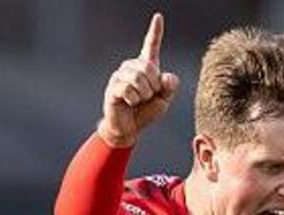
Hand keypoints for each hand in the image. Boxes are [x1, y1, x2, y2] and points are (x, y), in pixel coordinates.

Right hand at [98, 12, 179, 147]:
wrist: (129, 128)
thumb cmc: (146, 112)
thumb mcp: (164, 100)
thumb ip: (169, 87)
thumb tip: (165, 77)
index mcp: (146, 67)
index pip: (151, 45)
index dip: (155, 31)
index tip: (158, 17)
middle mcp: (132, 67)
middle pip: (149, 68)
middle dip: (153, 87)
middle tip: (148, 97)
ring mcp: (121, 75)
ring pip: (139, 79)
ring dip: (144, 95)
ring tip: (138, 101)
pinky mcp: (113, 86)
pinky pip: (129, 90)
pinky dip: (134, 100)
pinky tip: (129, 103)